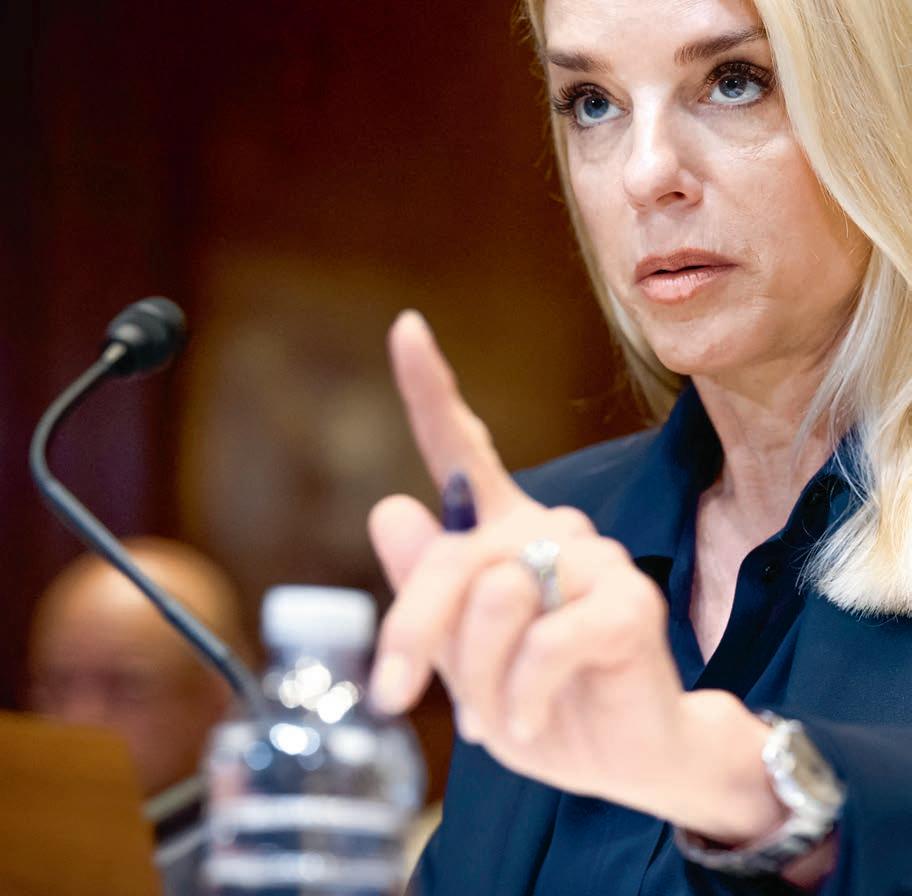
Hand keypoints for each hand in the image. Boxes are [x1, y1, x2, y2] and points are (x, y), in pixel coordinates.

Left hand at [368, 310, 784, 840]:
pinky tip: (530, 721)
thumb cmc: (535, 700)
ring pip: (493, 598)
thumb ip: (428, 587)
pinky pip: (541, 644)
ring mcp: (594, 558)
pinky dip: (518, 700)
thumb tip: (390, 507)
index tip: (405, 327)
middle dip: (414, 632)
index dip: (430, 388)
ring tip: (497, 716)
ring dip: (475, 679)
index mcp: (504, 530)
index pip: (462, 447)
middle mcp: (550, 526)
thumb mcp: (460, 652)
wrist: (623, 759)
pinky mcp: (628, 602)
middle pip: (453, 553)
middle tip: (396, 694)